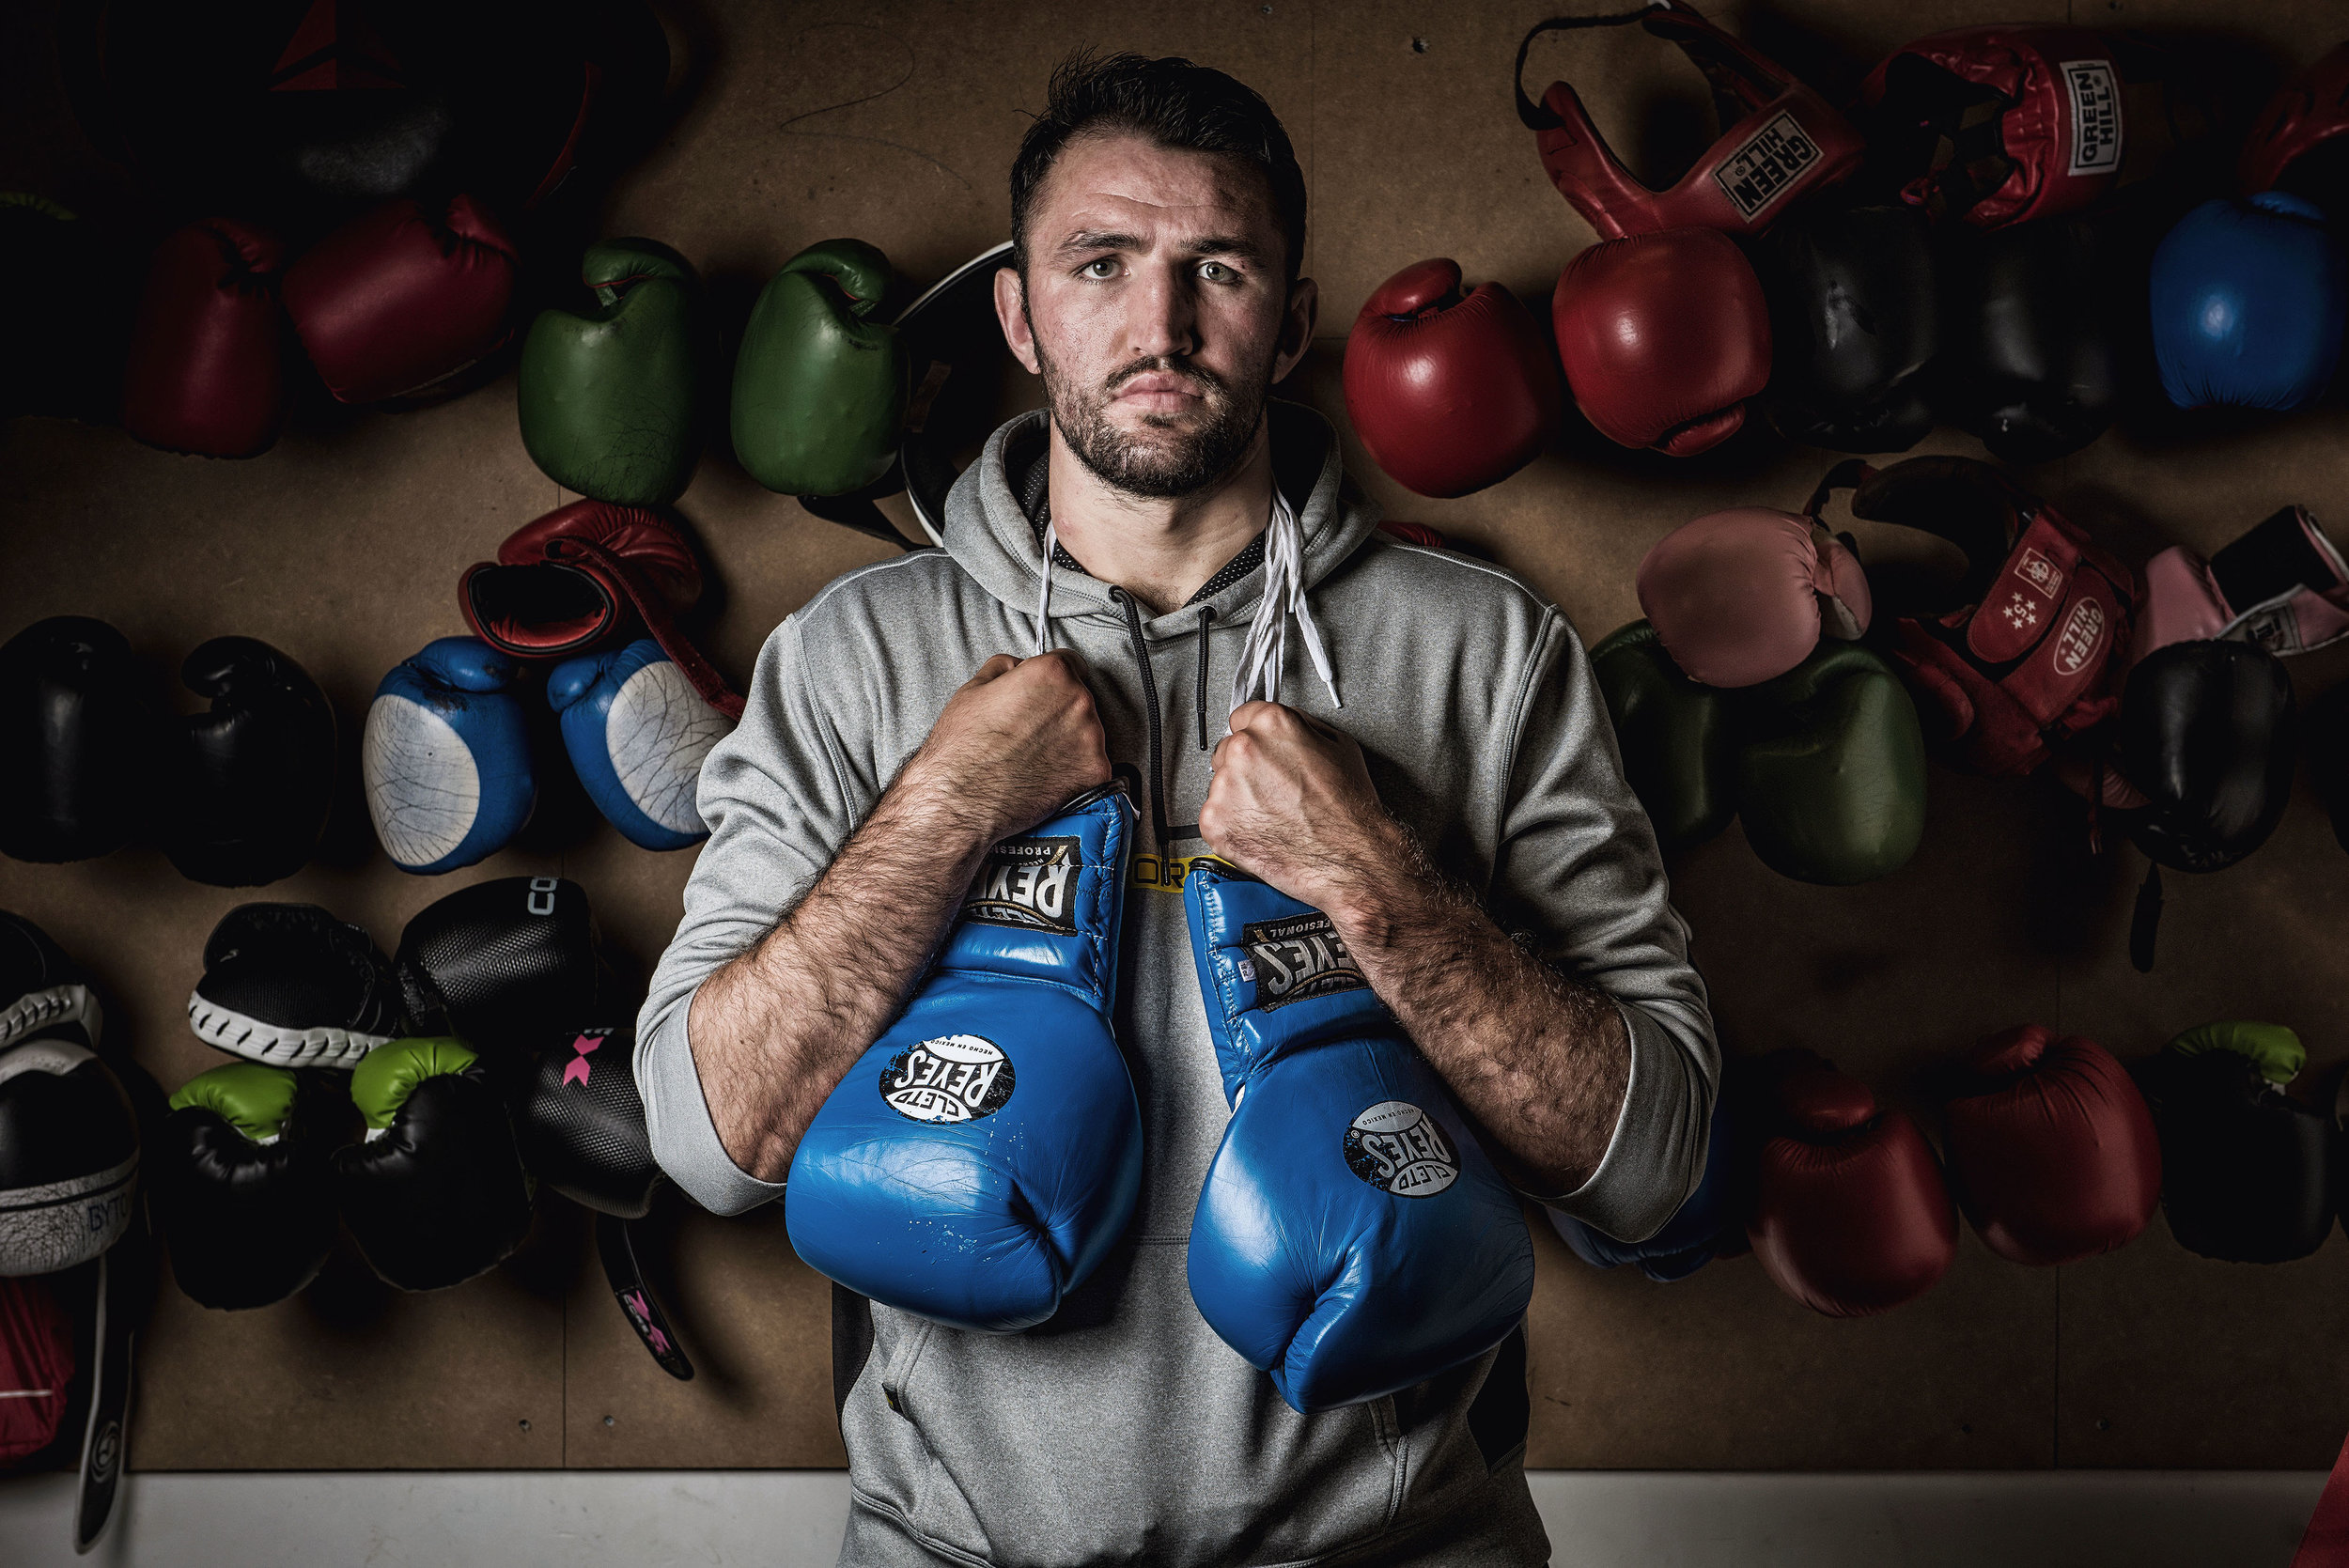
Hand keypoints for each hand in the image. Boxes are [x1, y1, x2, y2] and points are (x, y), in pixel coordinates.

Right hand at [896, 652, 1111, 843]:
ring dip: (1068, 739)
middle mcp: (1078, 701)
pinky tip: (1046, 773)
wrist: (962, 800)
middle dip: (1059, 709)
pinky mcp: (1095, 772)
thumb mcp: (973, 689)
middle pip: (1079, 697)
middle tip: (1030, 729)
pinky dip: (1074, 769)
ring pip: (1087, 731)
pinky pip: (1091, 764)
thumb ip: (1005, 667)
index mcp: (1051, 673)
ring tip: (1034, 755)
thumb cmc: (963, 748)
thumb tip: (1017, 666)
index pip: (1070, 662)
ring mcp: (1091, 738)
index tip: (1046, 691)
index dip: (1053, 678)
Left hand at [1199, 702, 1400, 910]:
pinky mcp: (1214, 821)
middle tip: (1273, 789)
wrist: (1347, 857)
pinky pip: (1214, 816)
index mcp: (1271, 724)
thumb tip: (1285, 726)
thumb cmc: (1347, 809)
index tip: (1261, 750)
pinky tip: (1261, 829)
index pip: (1243, 716)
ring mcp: (1224, 786)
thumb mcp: (1339, 746)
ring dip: (1239, 797)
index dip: (1256, 736)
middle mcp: (1243, 749)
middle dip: (1246, 767)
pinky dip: (1232, 825)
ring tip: (1272, 813)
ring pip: (1220, 784)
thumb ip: (1302, 727)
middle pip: (1227, 749)